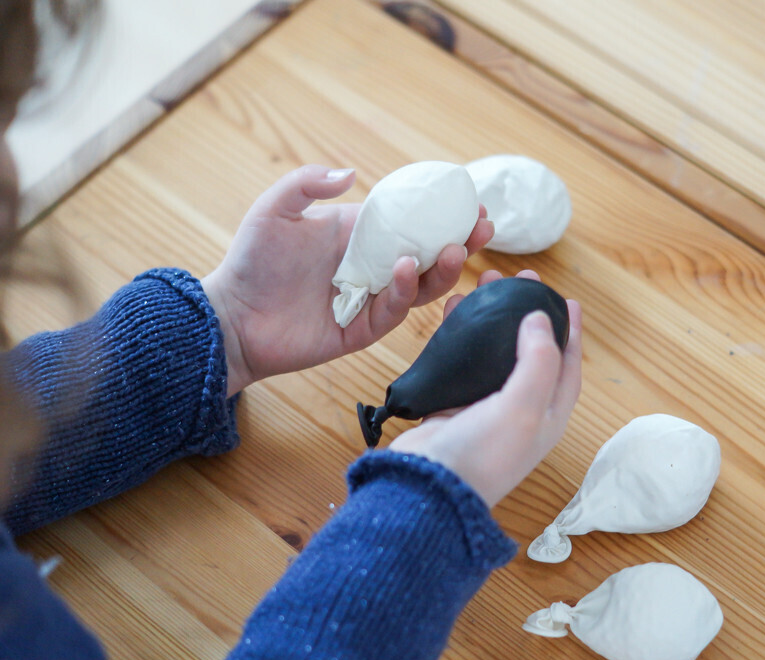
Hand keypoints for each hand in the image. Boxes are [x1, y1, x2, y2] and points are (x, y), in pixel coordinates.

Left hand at [202, 164, 493, 395]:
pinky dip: (405, 291)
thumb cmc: (251, 261)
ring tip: (452, 250)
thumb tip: (353, 173)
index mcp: (359, 237)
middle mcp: (371, 267)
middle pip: (428, 254)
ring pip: (422, 286)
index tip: (470, 201)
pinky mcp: (362, 331)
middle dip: (460, 241)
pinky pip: (393, 312)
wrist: (232, 316)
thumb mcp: (274, 209)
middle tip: (482, 228)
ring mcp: (370, 300)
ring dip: (442, 269)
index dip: (442, 213)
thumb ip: (308, 183)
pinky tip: (405, 268)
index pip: (411, 223)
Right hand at [389, 270, 582, 506]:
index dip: (570, 332)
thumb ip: (538, 361)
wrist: (427, 487)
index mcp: (547, 414)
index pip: (567, 365)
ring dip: (490, 319)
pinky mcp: (452, 404)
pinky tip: (452, 310)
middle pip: (529, 351)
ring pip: (492, 351)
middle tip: (519, 281)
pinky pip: (459, 360)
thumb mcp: (524, 407)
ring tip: (484, 286)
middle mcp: (519, 409)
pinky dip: (458, 333)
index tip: (566, 299)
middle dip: (526, 314)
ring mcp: (484, 407)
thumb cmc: (482, 455)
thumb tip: (540, 319)